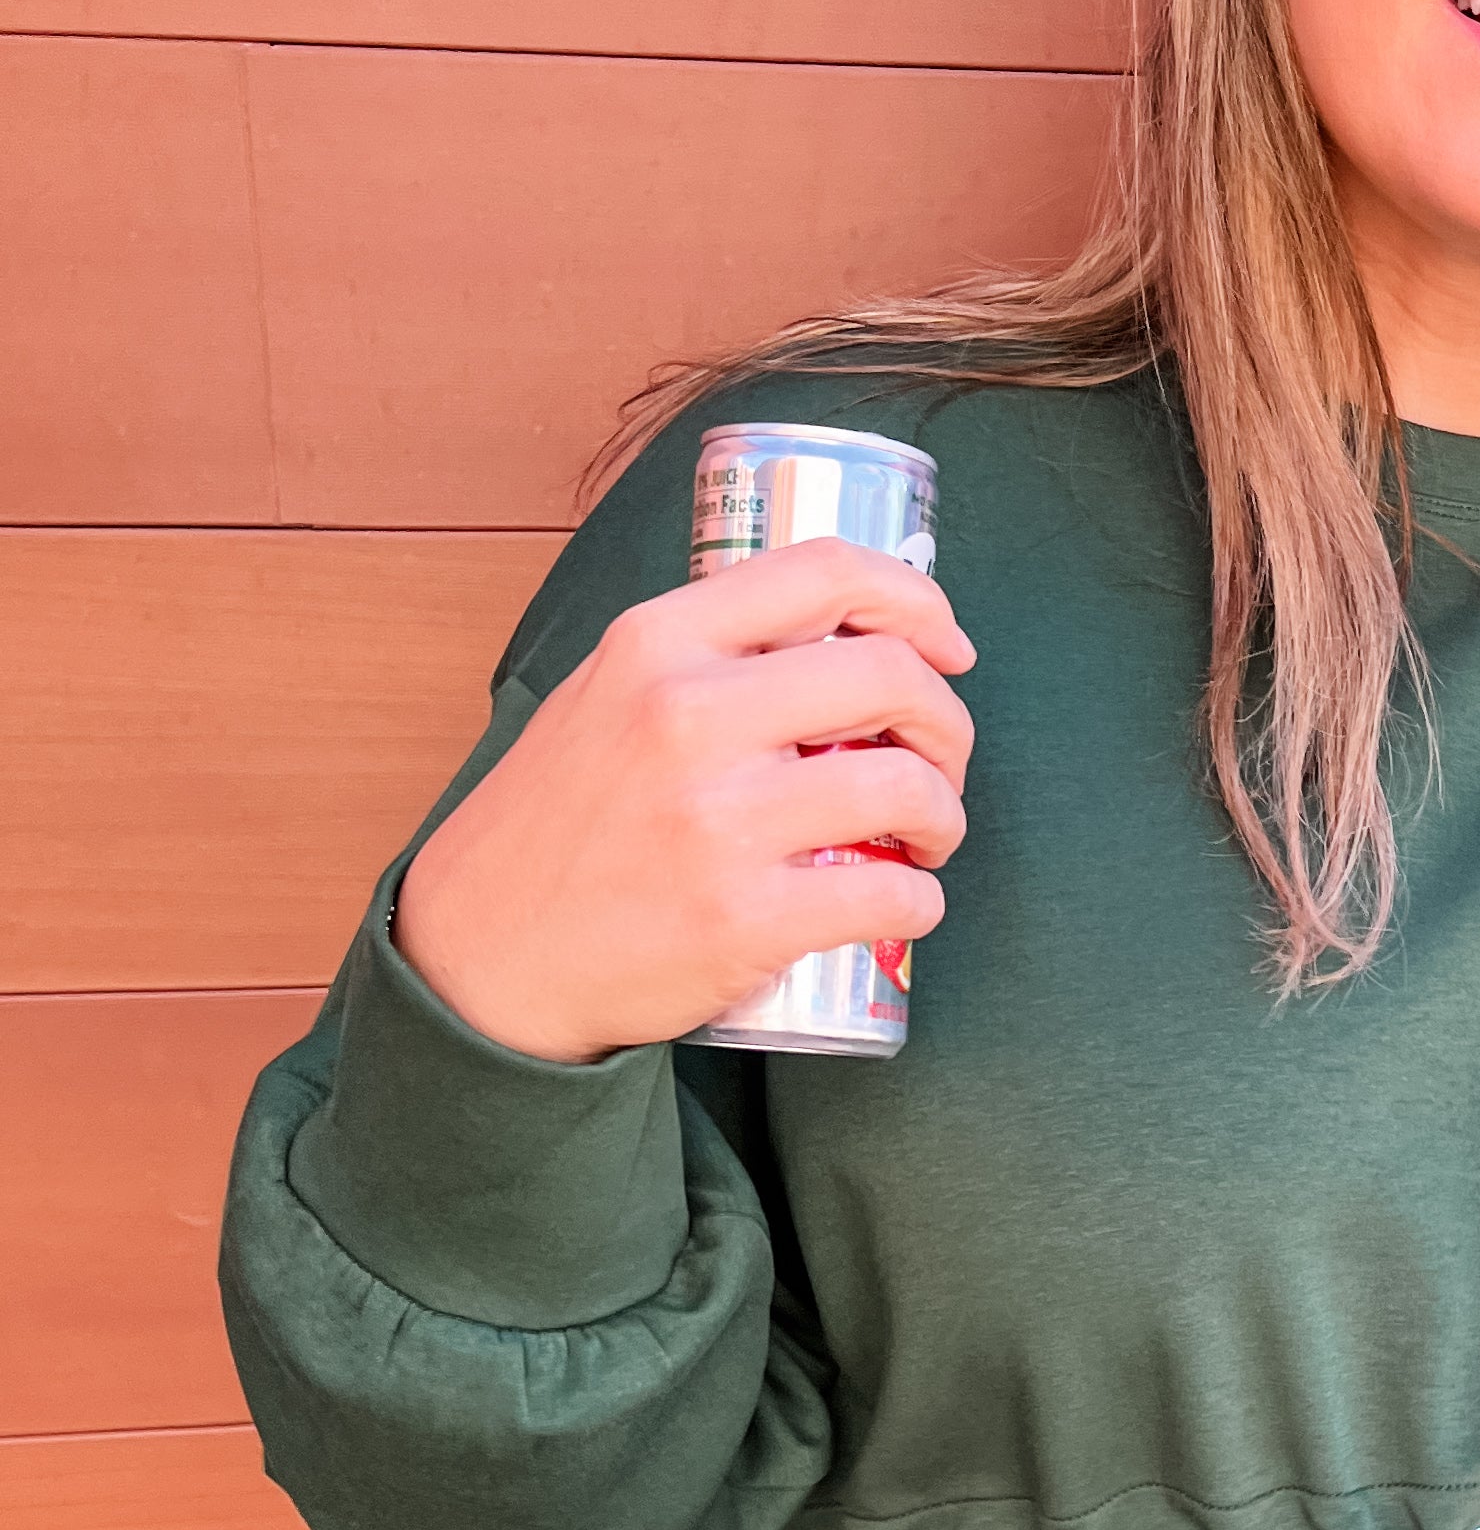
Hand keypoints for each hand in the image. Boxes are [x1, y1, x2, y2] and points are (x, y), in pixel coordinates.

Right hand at [392, 541, 977, 1062]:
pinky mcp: (743, 919)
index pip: (825, 572)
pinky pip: (890, 896)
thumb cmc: (559, 825)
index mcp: (657, 642)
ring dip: (943, 815)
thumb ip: (702, 656)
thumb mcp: (603, 695)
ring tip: (925, 837)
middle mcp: (688, 715)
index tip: (947, 645)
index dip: (916, 601)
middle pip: (890, 676)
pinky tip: (904, 903)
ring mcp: (717, 820)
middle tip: (939, 762)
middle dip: (946, 722)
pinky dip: (921, 901)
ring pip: (906, 788)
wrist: (483, 956)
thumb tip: (831, 635)